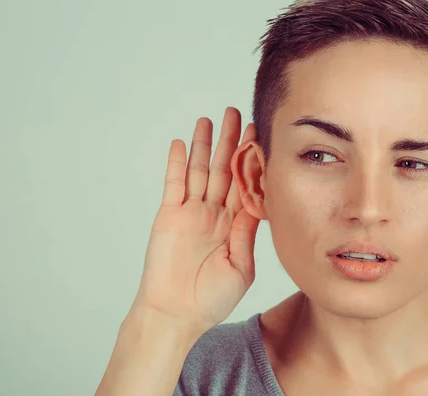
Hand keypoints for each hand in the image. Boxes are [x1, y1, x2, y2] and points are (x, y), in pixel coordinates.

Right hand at [132, 107, 259, 336]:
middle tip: (236, 113)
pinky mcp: (168, 216)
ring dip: (203, 145)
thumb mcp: (241, 267)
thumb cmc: (211, 299)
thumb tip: (256, 203)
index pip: (244, 184)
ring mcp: (189, 212)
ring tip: (208, 120)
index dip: (250, 160)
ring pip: (199, 171)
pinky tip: (180, 144)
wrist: (177, 314)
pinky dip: (176, 164)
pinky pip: (173, 184)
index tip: (259, 136)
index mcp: (233, 225)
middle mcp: (213, 213)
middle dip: (230, 142)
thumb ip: (245, 234)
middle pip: (223, 169)